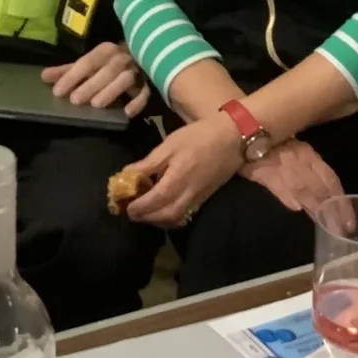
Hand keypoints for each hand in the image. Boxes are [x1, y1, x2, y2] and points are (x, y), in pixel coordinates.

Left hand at [42, 41, 151, 116]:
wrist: (145, 54)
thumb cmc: (109, 62)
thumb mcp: (88, 64)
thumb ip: (67, 71)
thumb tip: (43, 76)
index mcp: (106, 50)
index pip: (87, 62)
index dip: (73, 76)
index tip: (58, 91)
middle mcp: (122, 58)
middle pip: (106, 71)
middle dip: (90, 85)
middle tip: (75, 100)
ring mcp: (138, 70)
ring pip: (126, 80)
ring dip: (111, 91)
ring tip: (96, 105)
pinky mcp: (150, 84)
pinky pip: (146, 92)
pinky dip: (138, 102)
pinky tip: (127, 112)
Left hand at [121, 114, 244, 227]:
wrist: (232, 138)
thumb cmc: (198, 137)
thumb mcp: (170, 144)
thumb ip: (149, 162)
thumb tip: (128, 174)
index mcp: (178, 178)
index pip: (155, 200)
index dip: (139, 206)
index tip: (125, 207)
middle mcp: (189, 193)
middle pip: (166, 215)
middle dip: (146, 217)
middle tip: (131, 212)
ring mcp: (199, 198)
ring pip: (176, 218)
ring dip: (158, 221)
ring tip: (144, 213)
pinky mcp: (204, 198)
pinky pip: (185, 215)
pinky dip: (171, 218)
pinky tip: (162, 210)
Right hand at [241, 139, 345, 220]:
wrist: (247, 132)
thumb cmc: (275, 143)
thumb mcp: (298, 150)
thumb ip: (310, 169)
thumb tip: (326, 194)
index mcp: (310, 155)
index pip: (331, 180)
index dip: (342, 201)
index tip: (349, 220)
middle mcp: (301, 162)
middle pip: (320, 189)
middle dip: (333, 211)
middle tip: (341, 230)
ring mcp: (284, 167)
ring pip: (304, 190)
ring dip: (316, 209)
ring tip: (325, 226)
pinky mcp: (265, 172)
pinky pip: (278, 185)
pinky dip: (287, 197)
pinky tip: (296, 208)